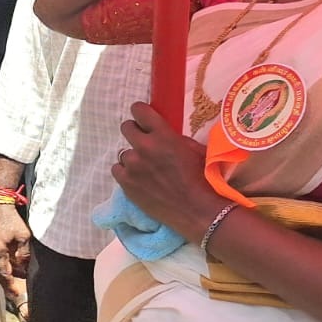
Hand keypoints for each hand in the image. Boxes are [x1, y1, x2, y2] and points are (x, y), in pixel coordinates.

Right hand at [0, 203, 32, 315]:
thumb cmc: (9, 217)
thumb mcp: (23, 236)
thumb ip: (23, 254)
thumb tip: (25, 267)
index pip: (4, 273)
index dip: (10, 285)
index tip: (16, 295)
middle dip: (6, 283)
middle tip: (14, 292)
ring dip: (3, 274)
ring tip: (13, 281)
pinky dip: (0, 265)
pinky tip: (8, 265)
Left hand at [114, 102, 228, 239]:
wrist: (199, 211)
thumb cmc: (204, 180)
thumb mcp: (196, 150)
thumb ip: (174, 137)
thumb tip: (161, 132)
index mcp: (163, 135)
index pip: (139, 110)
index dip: (140, 113)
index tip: (142, 119)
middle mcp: (144, 147)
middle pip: (126, 127)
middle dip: (135, 133)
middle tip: (145, 143)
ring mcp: (133, 165)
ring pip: (124, 152)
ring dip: (133, 158)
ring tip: (147, 170)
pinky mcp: (126, 183)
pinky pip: (117, 169)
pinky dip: (126, 172)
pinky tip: (139, 179)